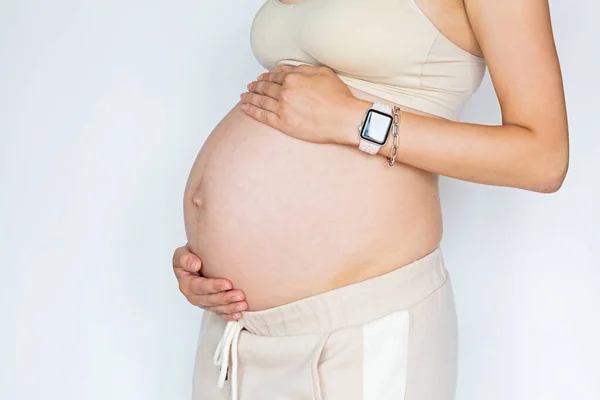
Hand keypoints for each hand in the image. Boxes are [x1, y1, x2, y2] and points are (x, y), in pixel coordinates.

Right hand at [172, 245, 246, 320]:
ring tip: (243, 305)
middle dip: (224, 298)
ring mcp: (203, 302)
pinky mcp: (211, 306)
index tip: (228, 284)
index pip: (199, 287)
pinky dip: (229, 314)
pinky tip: (239, 314)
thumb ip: (185, 258)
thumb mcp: (183, 253)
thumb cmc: (192, 255)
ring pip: (216, 308)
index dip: (213, 286)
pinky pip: (220, 313)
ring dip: (230, 307)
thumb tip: (195, 265)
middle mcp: (193, 295)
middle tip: (240, 295)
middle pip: (208, 300)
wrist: (198, 260)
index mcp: (186, 283)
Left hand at [240, 64, 369, 145]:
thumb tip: (286, 69)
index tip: (261, 78)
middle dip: (255, 86)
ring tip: (244, 96)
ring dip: (250, 97)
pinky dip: (251, 111)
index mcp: (293, 78)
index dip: (266, 77)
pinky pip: (262, 116)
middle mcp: (285, 92)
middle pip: (265, 88)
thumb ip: (301, 69)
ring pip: (261, 101)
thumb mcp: (322, 73)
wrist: (344, 119)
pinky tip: (245, 108)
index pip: (275, 76)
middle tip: (250, 86)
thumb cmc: (338, 97)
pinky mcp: (283, 124)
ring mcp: (282, 109)